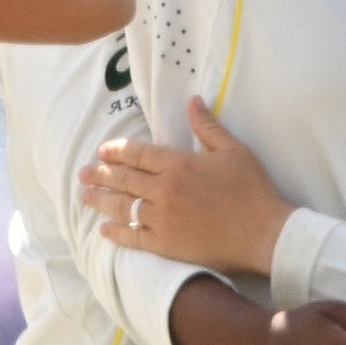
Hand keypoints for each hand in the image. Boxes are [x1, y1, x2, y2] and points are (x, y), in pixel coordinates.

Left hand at [87, 91, 292, 268]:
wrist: (263, 233)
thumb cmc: (252, 190)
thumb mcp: (234, 151)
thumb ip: (208, 126)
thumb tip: (193, 100)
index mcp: (179, 164)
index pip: (138, 154)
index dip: (117, 151)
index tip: (102, 151)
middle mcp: (164, 190)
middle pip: (123, 179)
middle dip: (100, 174)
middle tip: (82, 173)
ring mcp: (162, 218)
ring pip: (122, 206)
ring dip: (100, 200)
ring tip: (84, 196)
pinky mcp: (166, 244)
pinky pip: (133, 237)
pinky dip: (117, 233)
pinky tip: (104, 230)